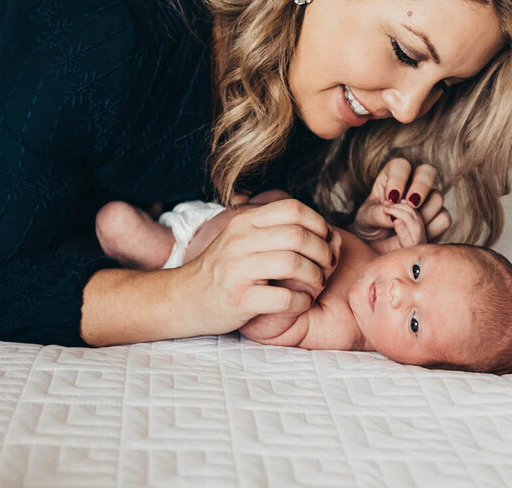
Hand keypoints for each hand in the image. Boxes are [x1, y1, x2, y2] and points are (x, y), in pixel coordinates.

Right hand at [179, 198, 332, 334]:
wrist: (184, 298)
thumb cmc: (222, 270)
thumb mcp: (241, 238)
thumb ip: (273, 230)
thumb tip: (323, 229)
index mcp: (244, 222)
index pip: (293, 209)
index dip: (318, 223)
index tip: (326, 240)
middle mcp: (240, 241)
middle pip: (298, 236)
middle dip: (323, 252)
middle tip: (327, 265)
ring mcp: (237, 270)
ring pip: (294, 264)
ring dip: (315, 277)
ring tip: (317, 285)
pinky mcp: (239, 300)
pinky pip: (284, 298)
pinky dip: (302, 302)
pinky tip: (302, 303)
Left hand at [353, 158, 450, 242]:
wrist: (377, 247)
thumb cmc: (370, 226)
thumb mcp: (365, 219)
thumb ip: (376, 215)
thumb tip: (393, 217)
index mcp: (392, 176)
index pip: (401, 166)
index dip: (398, 179)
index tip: (391, 198)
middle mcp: (413, 183)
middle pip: (428, 172)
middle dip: (421, 188)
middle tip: (411, 205)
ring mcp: (428, 199)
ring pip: (437, 198)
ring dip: (422, 215)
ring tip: (404, 227)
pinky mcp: (438, 218)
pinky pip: (443, 220)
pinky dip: (431, 229)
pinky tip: (416, 236)